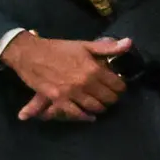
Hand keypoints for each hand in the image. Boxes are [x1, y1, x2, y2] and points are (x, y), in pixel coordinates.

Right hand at [2, 32, 132, 121]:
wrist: (30, 54)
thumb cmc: (57, 48)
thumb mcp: (83, 45)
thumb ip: (107, 48)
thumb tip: (129, 43)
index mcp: (93, 68)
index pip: (117, 85)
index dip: (120, 87)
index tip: (116, 86)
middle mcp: (85, 82)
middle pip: (108, 99)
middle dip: (111, 98)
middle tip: (108, 95)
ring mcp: (72, 93)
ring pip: (95, 107)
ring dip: (100, 107)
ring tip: (98, 103)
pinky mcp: (59, 99)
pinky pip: (76, 113)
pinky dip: (84, 116)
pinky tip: (88, 114)